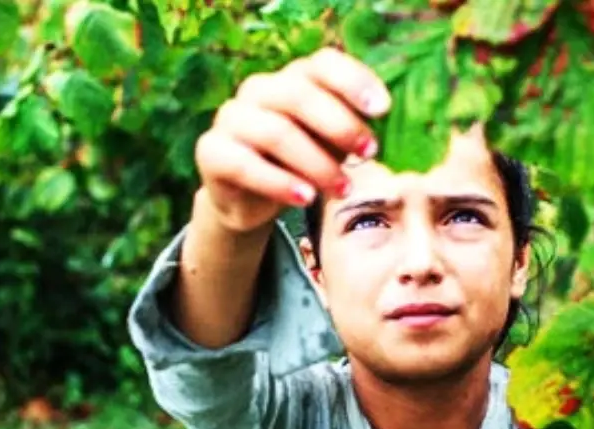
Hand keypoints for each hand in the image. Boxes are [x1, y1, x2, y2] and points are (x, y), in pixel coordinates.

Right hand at [193, 47, 390, 233]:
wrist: (248, 200)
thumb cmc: (299, 164)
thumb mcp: (329, 146)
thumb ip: (347, 132)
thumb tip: (376, 134)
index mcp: (292, 79)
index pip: (322, 64)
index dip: (354, 81)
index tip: (382, 110)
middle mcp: (258, 90)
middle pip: (299, 95)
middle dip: (340, 125)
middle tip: (369, 154)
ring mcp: (231, 118)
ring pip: (276, 132)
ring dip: (317, 163)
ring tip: (342, 188)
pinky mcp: (211, 152)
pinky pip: (245, 165)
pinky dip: (280, 183)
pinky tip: (305, 198)